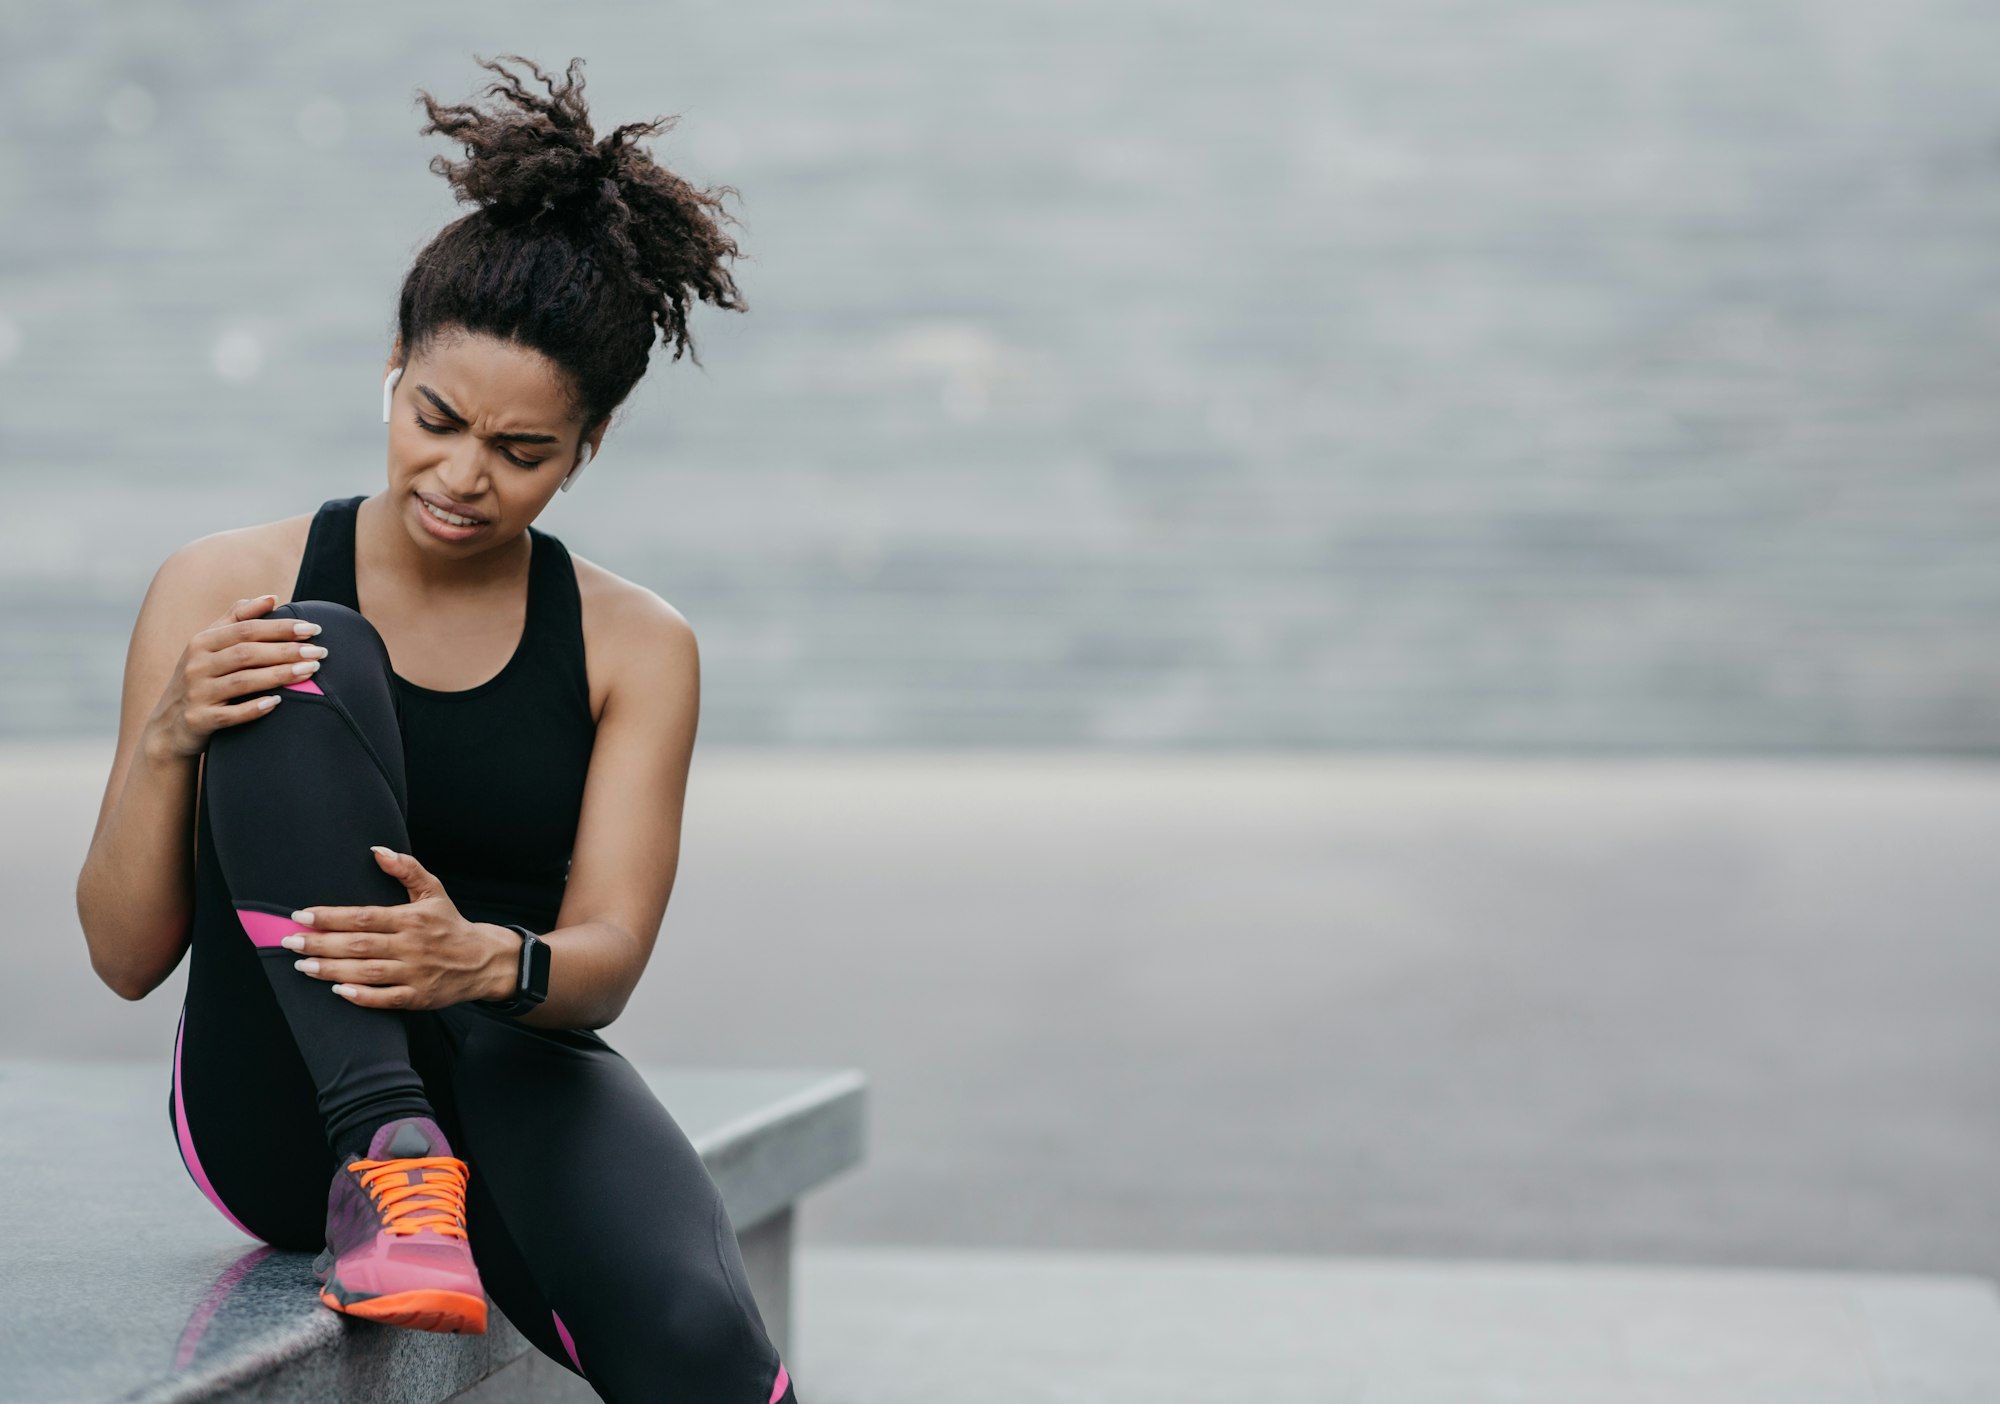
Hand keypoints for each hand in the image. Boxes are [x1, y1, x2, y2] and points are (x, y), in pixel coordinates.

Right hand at [147, 593, 328, 759]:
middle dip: (286, 651)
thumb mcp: (210, 646)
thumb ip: (237, 619)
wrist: (170, 725)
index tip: (313, 628)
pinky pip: (230, 714)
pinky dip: (254, 708)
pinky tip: (278, 702)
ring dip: (279, 675)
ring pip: (242, 681)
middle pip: (247, 653)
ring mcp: (197, 693)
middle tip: (320, 652)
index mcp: (202, 642)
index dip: (280, 628)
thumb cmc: (201, 678)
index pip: (246, 629)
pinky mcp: (199, 720)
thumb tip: (271, 597)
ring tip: (310, 671)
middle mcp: (196, 665)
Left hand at [280, 846, 515, 1009]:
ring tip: (303, 966)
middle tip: (290, 942)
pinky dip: (362, 996)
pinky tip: (338, 991)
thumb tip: (377, 850)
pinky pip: (385, 998)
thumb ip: (406, 869)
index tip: (301, 915)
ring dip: (331, 970)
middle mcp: (412, 946)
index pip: (364, 916)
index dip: (330, 916)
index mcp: (412, 918)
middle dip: (320, 943)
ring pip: (367, 972)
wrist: (484, 961)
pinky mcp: (418, 997)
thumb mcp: (434, 891)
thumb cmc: (451, 924)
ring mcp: (415, 973)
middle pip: (359, 945)